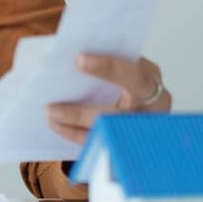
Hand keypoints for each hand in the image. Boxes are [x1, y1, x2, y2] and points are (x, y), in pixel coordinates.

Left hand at [46, 53, 171, 144]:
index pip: (134, 76)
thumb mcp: (126, 63)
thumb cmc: (129, 76)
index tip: (79, 60)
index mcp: (151, 81)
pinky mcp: (129, 142)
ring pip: (106, 134)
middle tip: (51, 108)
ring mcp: (141, 129)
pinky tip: (58, 126)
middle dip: (81, 114)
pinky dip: (76, 135)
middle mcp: (152, 108)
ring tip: (50, 117)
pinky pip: (100, 144)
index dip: (109, 68)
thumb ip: (107, 59)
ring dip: (74, 127)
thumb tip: (67, 57)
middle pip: (117, 115)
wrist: (145, 97)